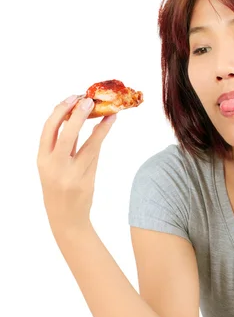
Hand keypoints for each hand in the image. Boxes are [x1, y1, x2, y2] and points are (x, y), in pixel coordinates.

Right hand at [36, 94, 116, 234]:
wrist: (66, 218)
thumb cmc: (59, 188)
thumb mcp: (52, 167)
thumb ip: (63, 145)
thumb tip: (78, 118)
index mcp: (42, 159)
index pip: (49, 129)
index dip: (60, 111)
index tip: (72, 98)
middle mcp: (54, 166)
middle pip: (66, 134)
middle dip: (78, 114)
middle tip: (89, 100)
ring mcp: (71, 175)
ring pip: (87, 144)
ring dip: (98, 125)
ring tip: (108, 111)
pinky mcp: (86, 181)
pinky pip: (96, 155)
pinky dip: (102, 138)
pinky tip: (108, 126)